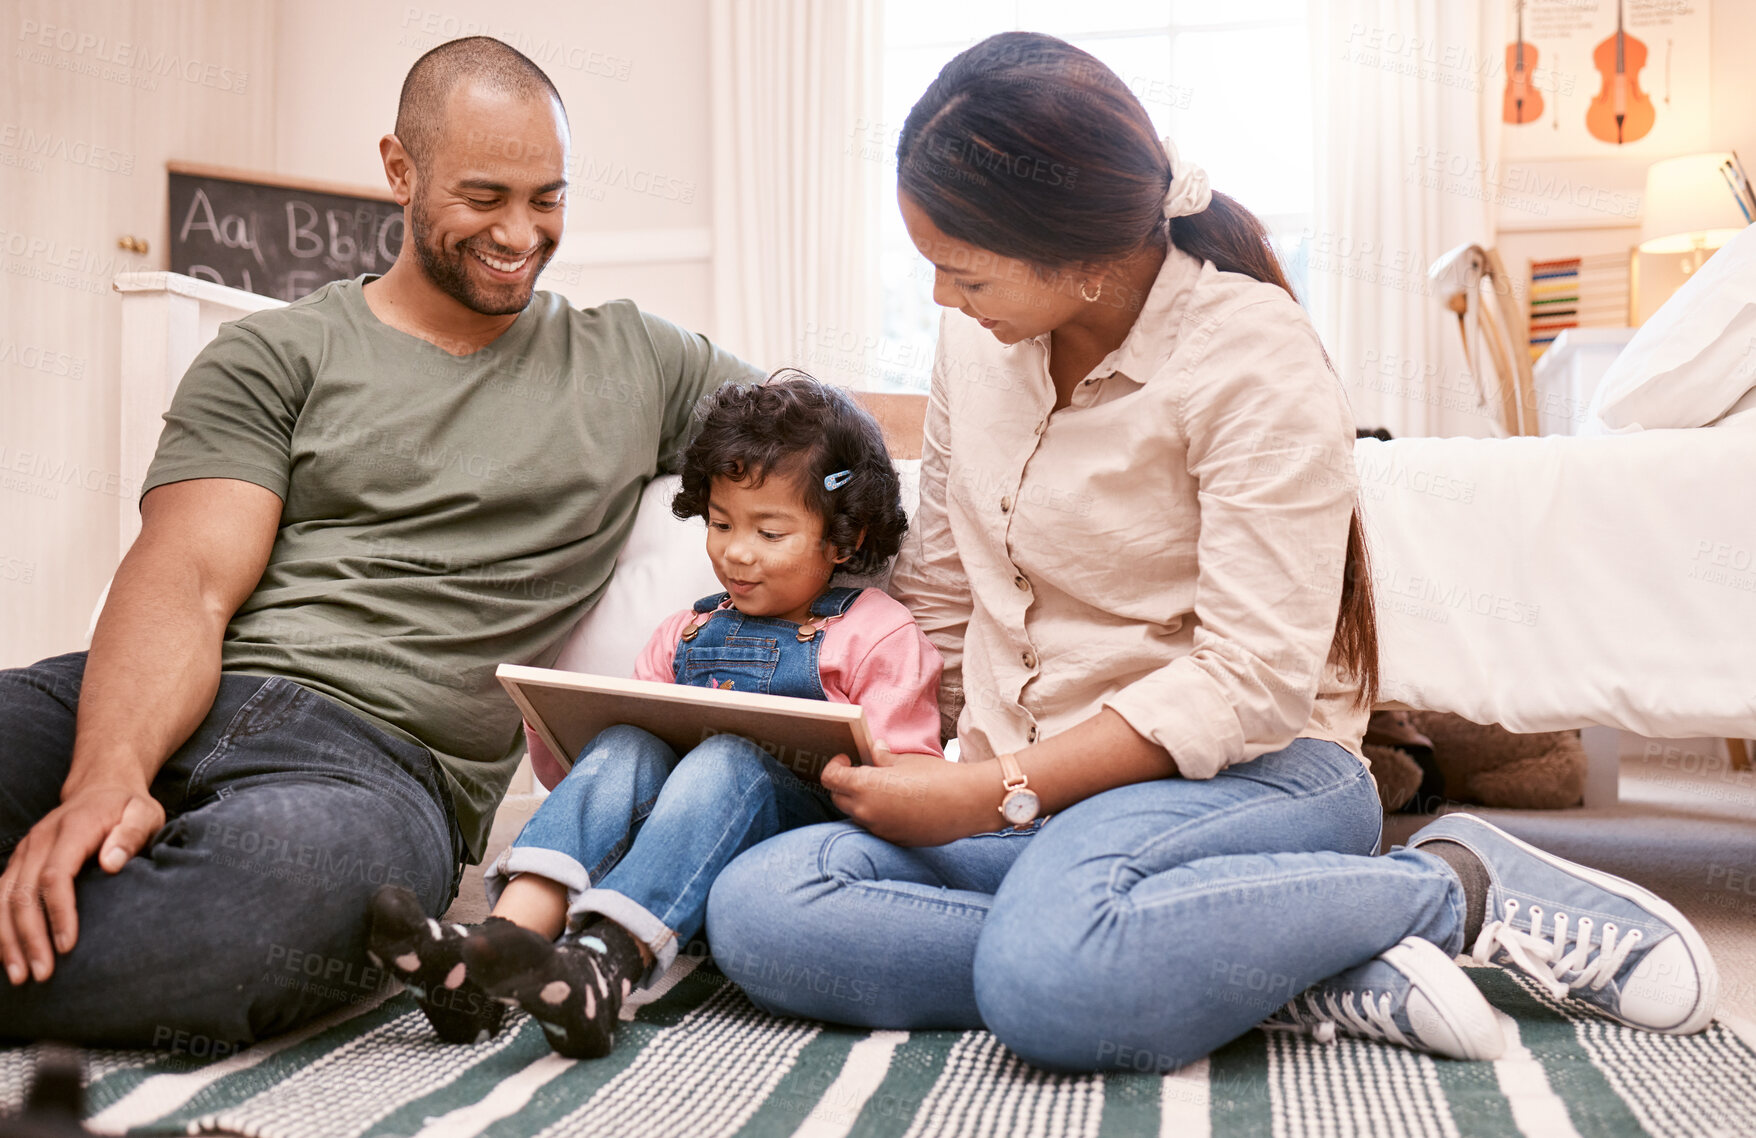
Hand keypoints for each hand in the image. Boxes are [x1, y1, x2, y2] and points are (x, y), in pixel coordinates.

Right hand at [0, 782, 162, 984]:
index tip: (68, 946)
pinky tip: (4, 955)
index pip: (56, 875)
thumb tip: (113, 864)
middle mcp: (39, 840)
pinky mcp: (18, 862)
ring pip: (2, 899)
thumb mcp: (144, 813)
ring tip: (19, 976)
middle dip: (29, 937)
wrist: (101, 786)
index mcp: (72, 829)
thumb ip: (131, 835)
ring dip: (6, 940)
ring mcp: (24, 851)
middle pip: (23, 894)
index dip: (59, 913)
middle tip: (41, 974)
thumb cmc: (128, 807)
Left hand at [819, 741, 1000, 846]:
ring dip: (860, 801)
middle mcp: (867, 811)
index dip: (834, 766)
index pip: (830, 778)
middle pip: (838, 798)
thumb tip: (874, 751)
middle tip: (861, 771)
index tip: (846, 759)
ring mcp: (880, 829)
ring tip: (881, 788)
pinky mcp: (894, 840)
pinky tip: (897, 805)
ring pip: (856, 815)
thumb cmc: (938, 776)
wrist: (968, 803)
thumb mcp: (907, 760)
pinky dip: (878, 815)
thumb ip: (883, 758)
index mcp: (866, 786)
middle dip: (844, 784)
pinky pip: (876, 827)